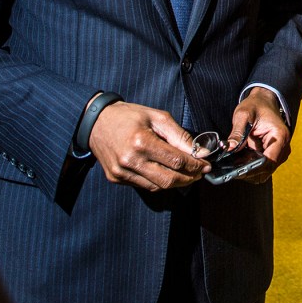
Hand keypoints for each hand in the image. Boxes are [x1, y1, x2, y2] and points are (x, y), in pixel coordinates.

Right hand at [87, 101, 208, 190]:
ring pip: (157, 186)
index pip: (176, 161)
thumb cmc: (129, 116)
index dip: (195, 166)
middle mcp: (130, 160)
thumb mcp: (157, 117)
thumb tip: (199, 151)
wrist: (96, 122)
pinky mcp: (116, 178)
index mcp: (141, 142)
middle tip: (199, 173)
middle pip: (169, 180)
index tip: (206, 165)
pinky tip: (165, 172)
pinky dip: (158, 181)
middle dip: (189, 178)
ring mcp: (121, 172)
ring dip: (175, 182)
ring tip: (185, 173)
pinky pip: (144, 186)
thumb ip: (179, 135)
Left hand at [226, 86, 289, 182]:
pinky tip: (240, 162)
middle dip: (250, 171)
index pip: (269, 161)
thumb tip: (229, 148)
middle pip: (267, 169)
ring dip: (250, 170)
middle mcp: (283, 147)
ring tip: (235, 166)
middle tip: (231, 171)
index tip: (238, 171)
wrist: (263, 101)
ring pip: (265, 170)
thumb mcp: (243, 115)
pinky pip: (263, 166)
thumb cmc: (256, 105)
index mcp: (280, 136)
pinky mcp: (273, 153)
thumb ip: (237, 132)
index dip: (253, 169)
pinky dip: (252, 166)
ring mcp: (279, 152)